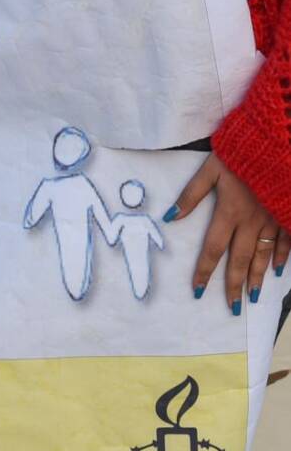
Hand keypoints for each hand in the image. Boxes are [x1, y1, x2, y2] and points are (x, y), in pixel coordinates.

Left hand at [169, 153, 287, 313]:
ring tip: (253, 297)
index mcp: (229, 212)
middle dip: (234, 284)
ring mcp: (273, 219)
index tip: (198, 290)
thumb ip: (191, 195)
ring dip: (257, 277)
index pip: (212, 249)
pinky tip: (279, 270)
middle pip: (240, 259)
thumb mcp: (210, 170)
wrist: (278, 143)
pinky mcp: (287, 213)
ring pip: (264, 255)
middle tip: (232, 307)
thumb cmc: (241, 154)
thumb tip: (170, 217)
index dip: (204, 271)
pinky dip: (283, 256)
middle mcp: (252, 222)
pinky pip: (286, 240)